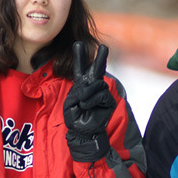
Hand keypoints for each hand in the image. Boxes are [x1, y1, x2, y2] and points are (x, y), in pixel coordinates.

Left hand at [64, 42, 114, 162]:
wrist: (83, 134)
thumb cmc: (75, 119)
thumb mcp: (70, 103)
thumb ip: (78, 91)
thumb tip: (90, 85)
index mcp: (81, 86)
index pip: (80, 69)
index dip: (80, 57)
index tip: (78, 43)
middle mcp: (92, 88)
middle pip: (97, 69)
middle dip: (100, 58)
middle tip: (103, 46)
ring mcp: (101, 94)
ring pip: (98, 83)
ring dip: (88, 91)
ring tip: (81, 102)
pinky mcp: (108, 102)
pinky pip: (101, 94)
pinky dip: (92, 99)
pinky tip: (86, 105)